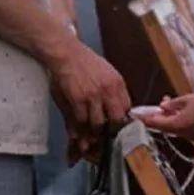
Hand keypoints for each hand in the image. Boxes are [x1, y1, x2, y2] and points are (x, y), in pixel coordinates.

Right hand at [49, 38, 130, 158]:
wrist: (66, 53)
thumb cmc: (85, 64)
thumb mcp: (108, 74)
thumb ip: (115, 92)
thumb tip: (123, 111)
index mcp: (118, 84)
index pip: (126, 110)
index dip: (122, 123)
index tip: (117, 130)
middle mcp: (108, 91)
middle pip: (116, 121)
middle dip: (111, 132)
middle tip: (104, 139)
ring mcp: (92, 96)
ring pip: (98, 125)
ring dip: (94, 134)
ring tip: (90, 141)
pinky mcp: (77, 100)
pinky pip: (81, 122)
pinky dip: (79, 131)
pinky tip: (77, 136)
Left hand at [133, 92, 193, 141]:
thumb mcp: (185, 99)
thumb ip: (171, 105)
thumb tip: (162, 107)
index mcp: (177, 125)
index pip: (156, 123)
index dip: (146, 119)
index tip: (137, 116)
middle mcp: (182, 133)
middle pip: (164, 127)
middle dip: (159, 117)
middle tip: (157, 107)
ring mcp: (190, 136)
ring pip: (174, 128)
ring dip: (169, 118)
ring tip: (170, 105)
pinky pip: (183, 130)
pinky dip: (178, 122)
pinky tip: (181, 113)